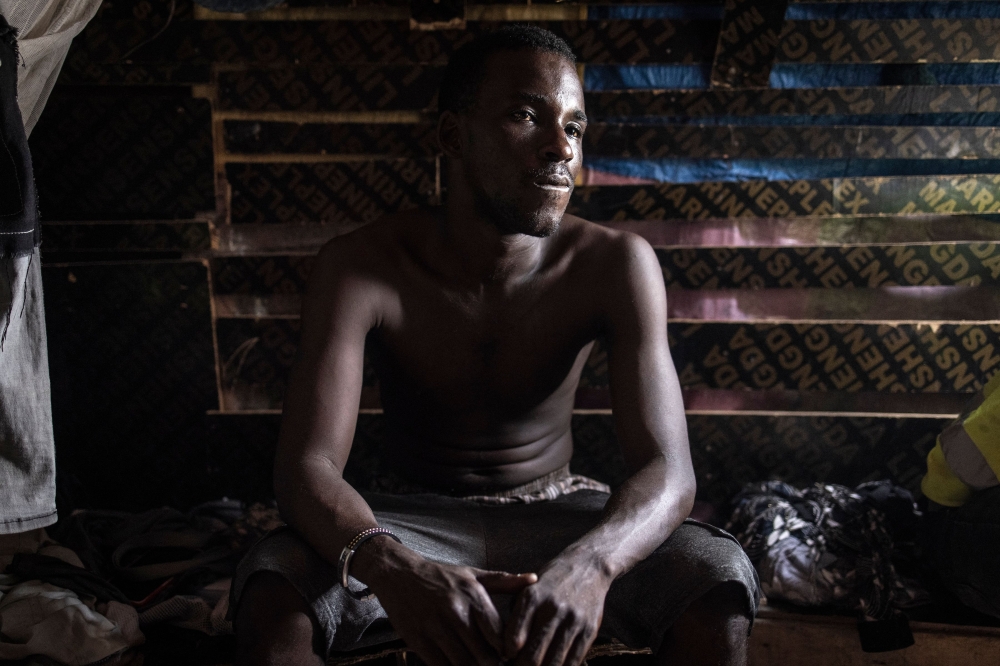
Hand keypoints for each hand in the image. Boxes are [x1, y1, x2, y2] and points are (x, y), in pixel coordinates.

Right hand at [370, 556, 536, 665]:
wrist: (399, 574)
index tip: (509, 656)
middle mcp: (456, 612)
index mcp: (473, 596)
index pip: (500, 636)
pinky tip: (457, 664)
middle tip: (495, 664)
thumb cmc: (441, 576)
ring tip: (478, 664)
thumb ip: (505, 581)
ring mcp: (435, 628)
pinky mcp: (417, 641)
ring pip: (463, 665)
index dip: (508, 652)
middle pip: (484, 657)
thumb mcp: (473, 574)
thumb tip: (534, 579)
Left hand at [504, 556, 611, 665]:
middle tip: (520, 665)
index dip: (507, 653)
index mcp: (532, 597)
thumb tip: (506, 647)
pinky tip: (554, 665)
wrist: (588, 565)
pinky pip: (574, 661)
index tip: (508, 655)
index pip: (513, 638)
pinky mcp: (589, 630)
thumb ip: (517, 614)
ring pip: (553, 663)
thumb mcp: (528, 588)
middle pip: (532, 656)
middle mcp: (552, 608)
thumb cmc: (552, 580)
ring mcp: (572, 620)